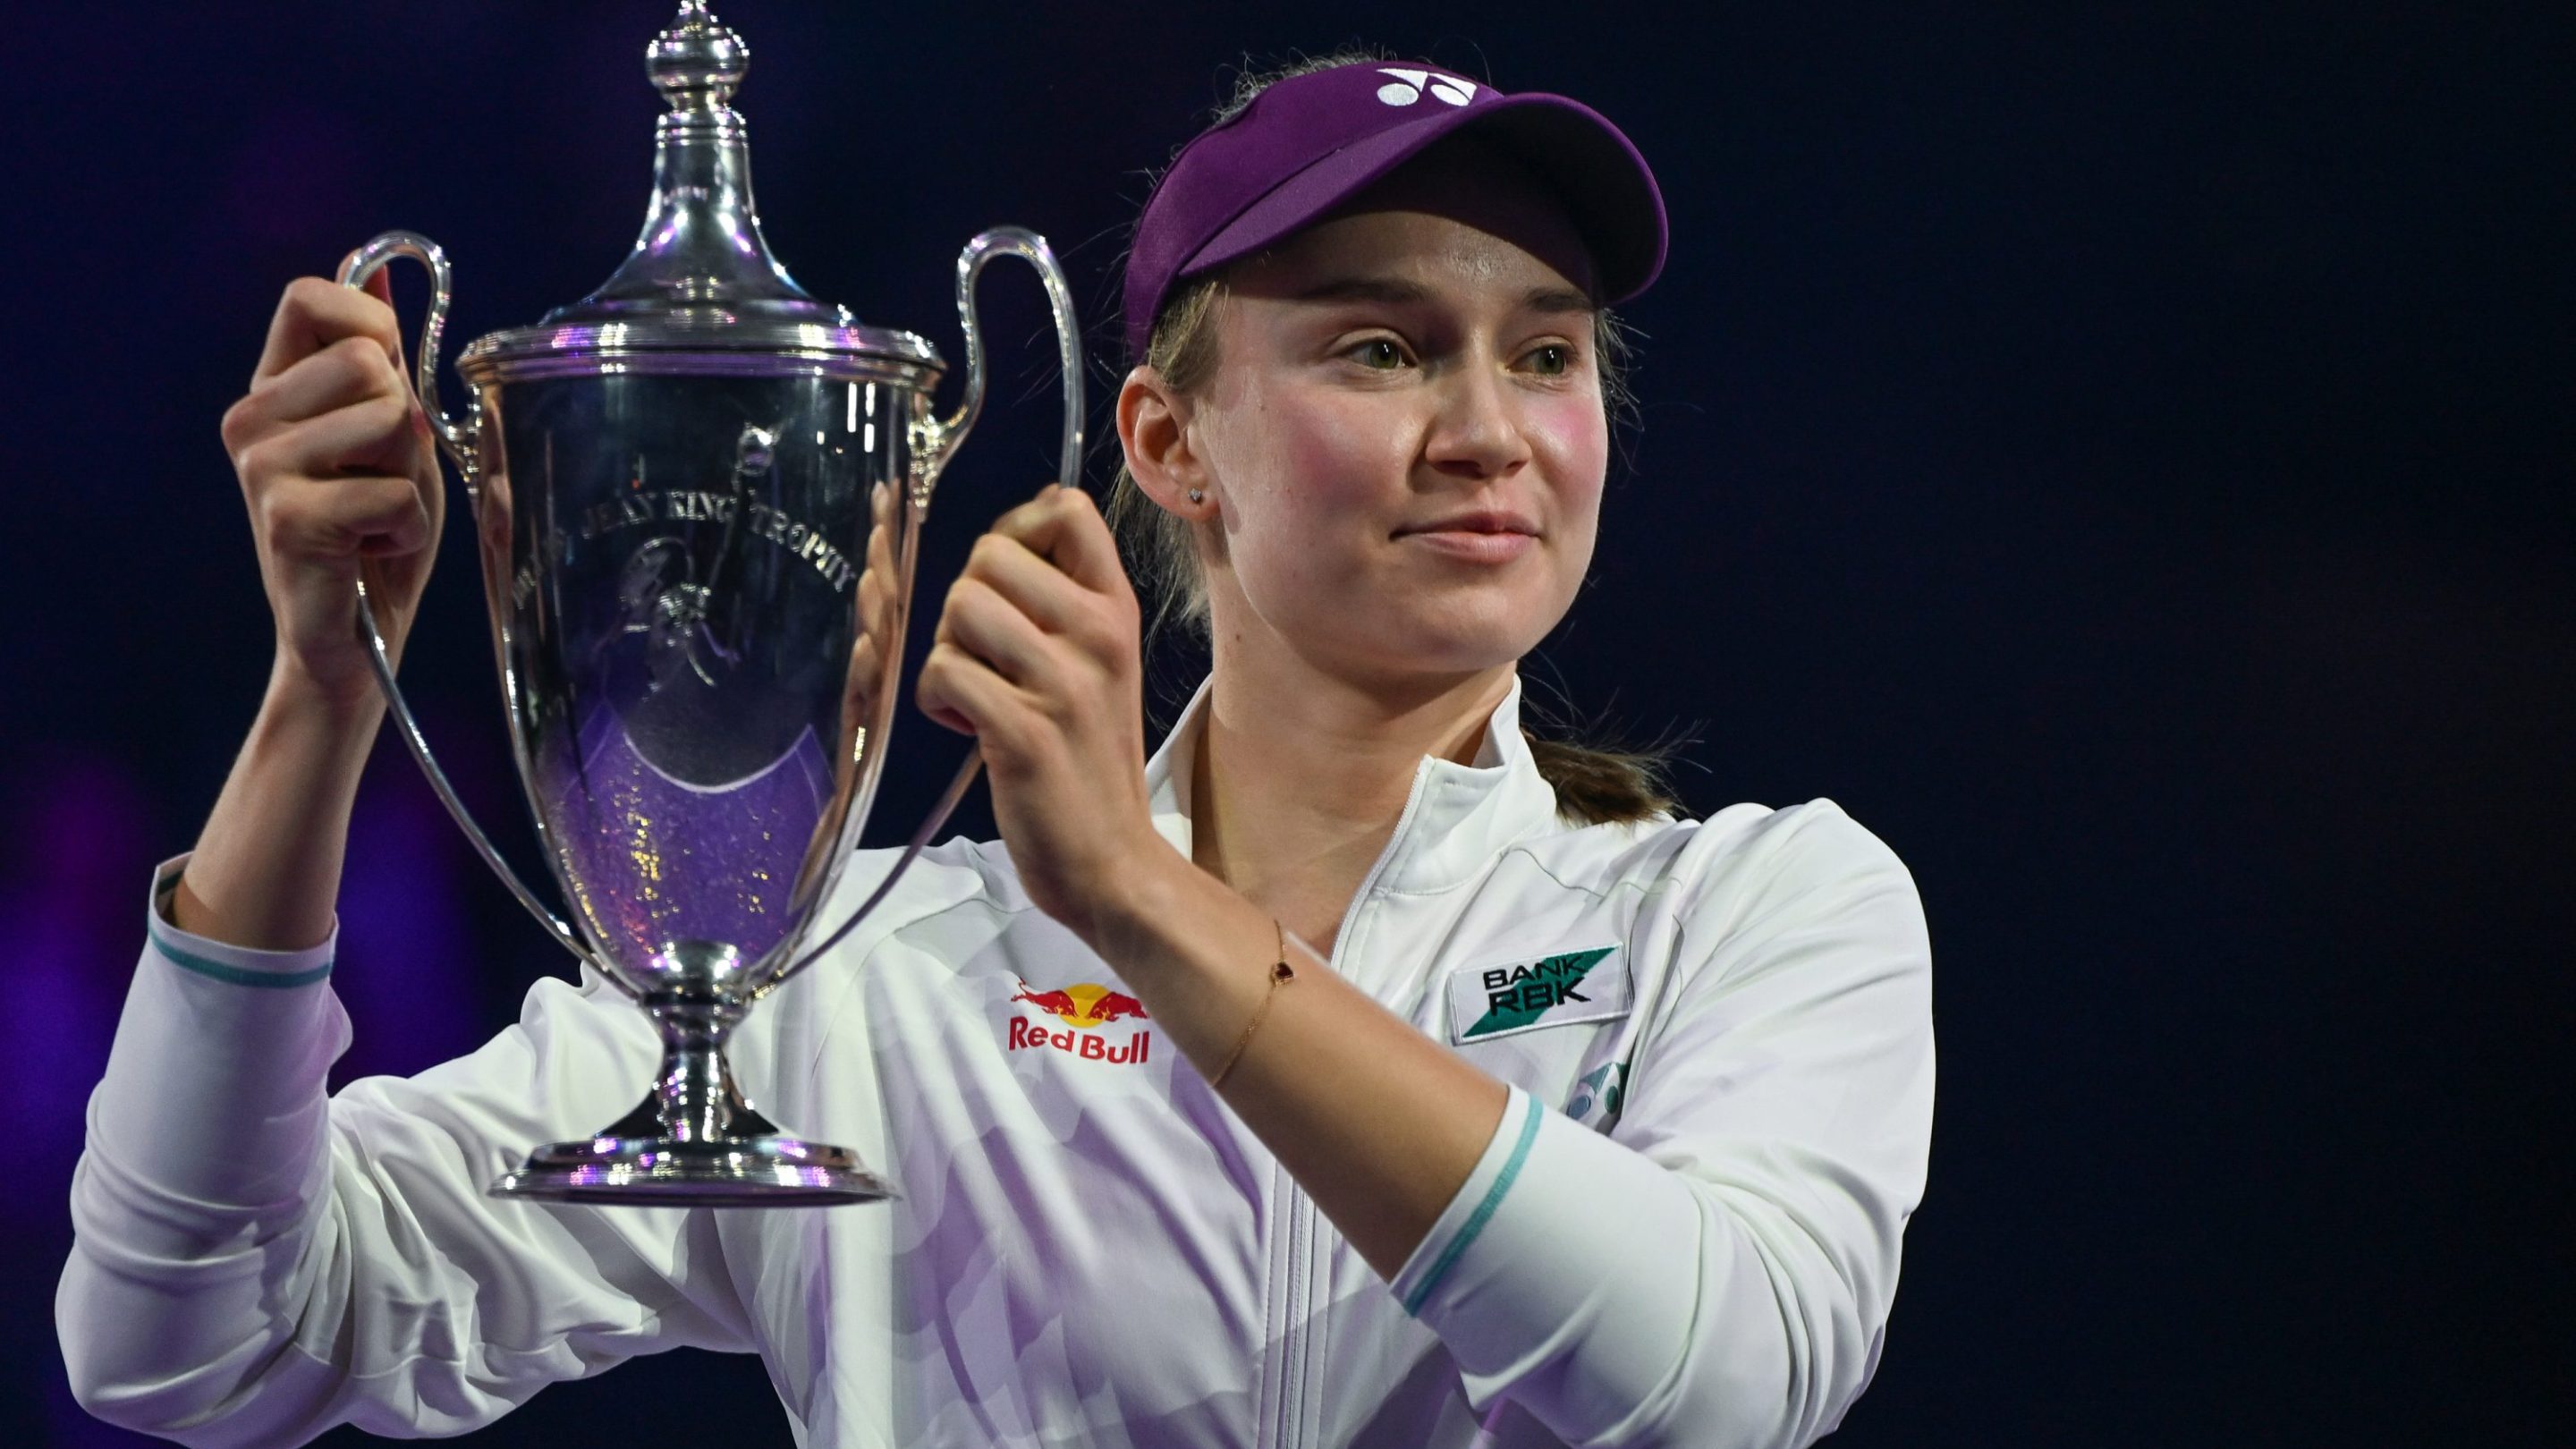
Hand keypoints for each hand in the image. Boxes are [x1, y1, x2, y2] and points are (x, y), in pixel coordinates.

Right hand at [219, 267, 444, 708]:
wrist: (352, 643)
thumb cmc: (376, 537)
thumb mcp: (391, 437)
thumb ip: (382, 360)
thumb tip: (379, 271)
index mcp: (273, 387)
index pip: (310, 295)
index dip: (371, 324)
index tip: (388, 382)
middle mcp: (251, 418)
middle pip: (370, 361)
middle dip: (410, 425)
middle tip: (384, 477)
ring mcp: (261, 467)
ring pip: (392, 421)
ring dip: (414, 481)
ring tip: (379, 517)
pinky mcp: (287, 518)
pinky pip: (396, 496)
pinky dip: (410, 531)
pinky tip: (373, 551)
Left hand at [915, 484, 1168, 940]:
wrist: (1112, 860)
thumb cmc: (1092, 760)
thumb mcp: (1102, 664)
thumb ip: (1070, 598)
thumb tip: (1035, 515)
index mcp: (1117, 611)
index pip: (1067, 511)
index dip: (1014, 529)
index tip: (1006, 584)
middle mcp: (1097, 635)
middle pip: (989, 555)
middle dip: (963, 602)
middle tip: (985, 658)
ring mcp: (1063, 683)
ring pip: (959, 607)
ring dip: (946, 650)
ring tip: (975, 695)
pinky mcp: (1022, 731)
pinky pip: (943, 670)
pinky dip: (935, 700)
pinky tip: (966, 729)